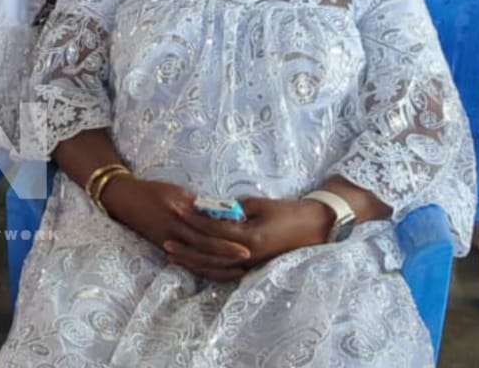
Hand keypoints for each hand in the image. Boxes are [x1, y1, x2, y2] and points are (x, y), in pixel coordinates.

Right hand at [102, 177, 251, 281]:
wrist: (123, 198)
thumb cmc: (151, 190)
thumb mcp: (176, 191)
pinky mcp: (164, 247)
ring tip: (237, 269)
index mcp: (178, 216)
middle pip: (205, 249)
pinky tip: (216, 270)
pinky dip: (202, 267)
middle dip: (227, 256)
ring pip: (197, 259)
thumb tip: (221, 214)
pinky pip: (187, 261)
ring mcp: (168, 243)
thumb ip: (198, 204)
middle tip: (248, 259)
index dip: (227, 240)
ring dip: (218, 266)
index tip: (247, 245)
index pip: (207, 232)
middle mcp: (174, 233)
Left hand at [171, 196, 333, 273]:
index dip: (193, 219)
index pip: (213, 229)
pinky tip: (195, 267)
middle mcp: (248, 255)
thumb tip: (210, 209)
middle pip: (209, 254)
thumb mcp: (259, 204)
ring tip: (172, 256)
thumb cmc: (287, 212)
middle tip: (164, 240)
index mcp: (249, 237)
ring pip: (215, 268)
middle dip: (185, 248)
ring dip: (192, 262)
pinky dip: (208, 271)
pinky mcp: (253, 267)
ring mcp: (251, 264)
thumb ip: (233, 208)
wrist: (314, 228)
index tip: (176, 210)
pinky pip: (226, 273)